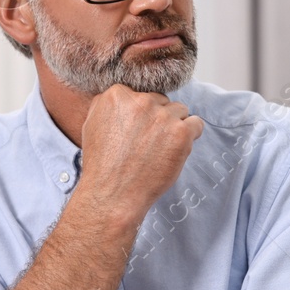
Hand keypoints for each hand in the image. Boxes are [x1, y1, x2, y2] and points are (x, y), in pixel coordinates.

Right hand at [77, 84, 204, 225]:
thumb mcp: (92, 124)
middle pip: (162, 101)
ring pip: (180, 111)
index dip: (140, 115)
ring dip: (175, 127)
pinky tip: (176, 150)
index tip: (135, 132)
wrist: (113, 194)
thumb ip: (110, 105)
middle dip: (158, 120)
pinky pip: (196, 124)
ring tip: (160, 150)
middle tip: (147, 145)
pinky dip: (191, 136)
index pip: (141, 95)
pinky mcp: (181, 132)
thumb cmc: (103, 165)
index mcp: (117, 95)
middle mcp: (141, 101)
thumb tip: (128, 95)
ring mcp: (163, 116)